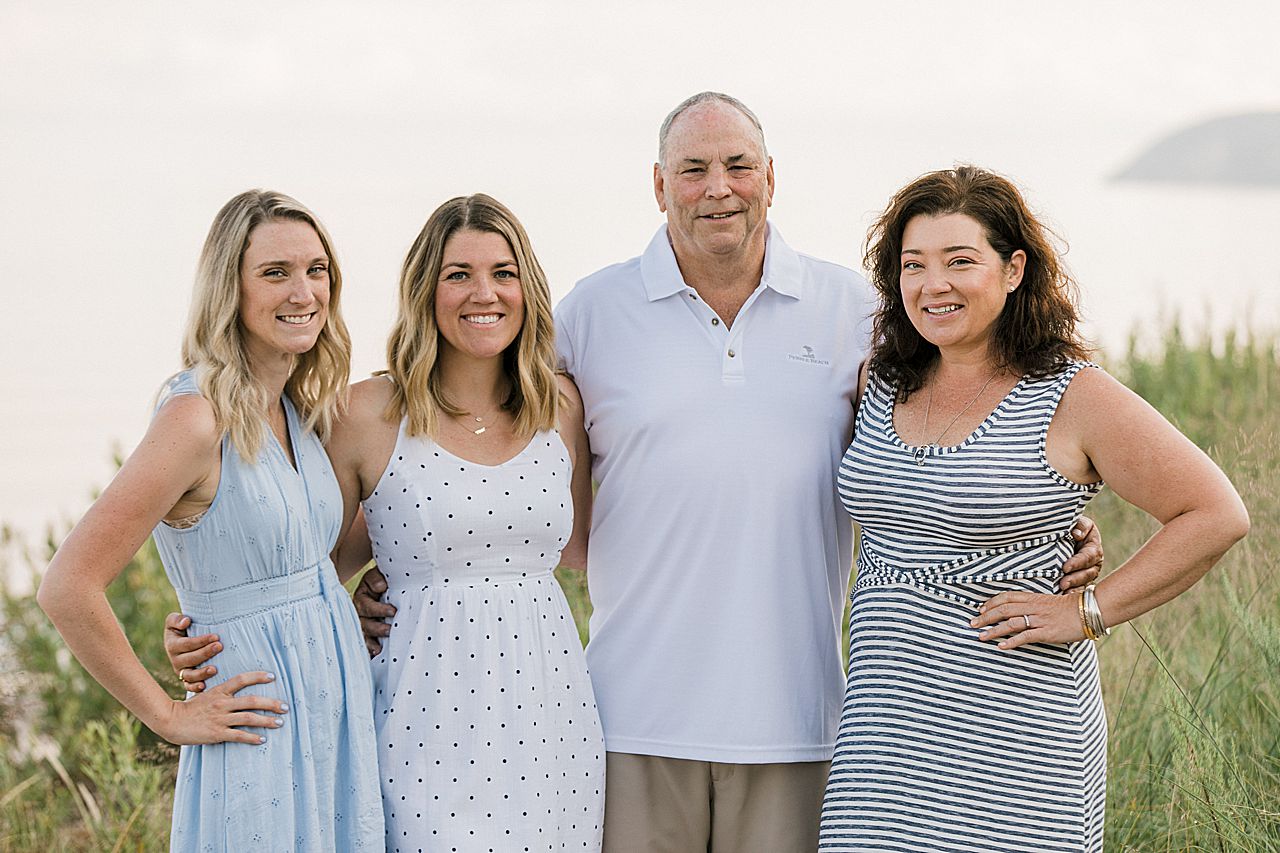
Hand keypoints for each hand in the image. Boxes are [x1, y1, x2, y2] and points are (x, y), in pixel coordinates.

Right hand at [154, 671, 287, 745]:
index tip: (273, 677)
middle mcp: (222, 703)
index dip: (258, 676)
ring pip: (249, 718)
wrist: (171, 720)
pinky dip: (252, 737)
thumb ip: (222, 693)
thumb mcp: (207, 694)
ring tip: (280, 723)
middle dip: (272, 703)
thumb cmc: (191, 708)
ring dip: (267, 721)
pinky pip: (238, 735)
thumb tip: (239, 691)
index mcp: (220, 691)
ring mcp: (220, 718)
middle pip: (252, 700)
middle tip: (286, 707)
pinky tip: (262, 739)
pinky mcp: (216, 733)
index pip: (242, 679)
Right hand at [164, 612, 220, 691]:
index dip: (201, 641)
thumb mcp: (175, 621)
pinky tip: (203, 686)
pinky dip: (194, 688)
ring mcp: (181, 671)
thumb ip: (176, 619)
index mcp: (172, 645)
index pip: (186, 644)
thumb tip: (186, 621)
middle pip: (190, 659)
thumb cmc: (183, 627)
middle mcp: (176, 660)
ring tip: (214, 669)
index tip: (216, 636)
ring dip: (201, 673)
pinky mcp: (187, 680)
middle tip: (219, 646)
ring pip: (189, 675)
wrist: (186, 638)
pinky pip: (188, 687)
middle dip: (205, 653)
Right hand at [352, 567, 393, 656]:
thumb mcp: (378, 575)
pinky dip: (369, 650)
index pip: (366, 606)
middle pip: (363, 624)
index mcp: (361, 598)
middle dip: (376, 628)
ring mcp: (363, 625)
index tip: (392, 612)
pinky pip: (366, 644)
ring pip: (363, 636)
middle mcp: (359, 613)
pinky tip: (375, 656)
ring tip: (379, 649)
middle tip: (389, 630)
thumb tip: (381, 586)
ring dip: (370, 643)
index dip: (378, 610)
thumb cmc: (383, 580)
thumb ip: (376, 579)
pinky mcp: (368, 635)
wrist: (387, 585)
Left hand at [971, 591, 1085, 648]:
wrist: (1088, 610)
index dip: (991, 603)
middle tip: (972, 624)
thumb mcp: (1048, 601)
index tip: (980, 609)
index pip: (1006, 597)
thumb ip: (1034, 604)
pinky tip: (1001, 647)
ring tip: (981, 636)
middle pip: (1003, 609)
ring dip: (994, 630)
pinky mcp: (1046, 632)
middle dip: (986, 617)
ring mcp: (1039, 619)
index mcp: (1033, 598)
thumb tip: (1020, 610)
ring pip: (1011, 623)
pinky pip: (1026, 636)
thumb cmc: (1070, 608)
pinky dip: (1012, 641)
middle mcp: (1033, 607)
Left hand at [1059, 517, 1102, 590]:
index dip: (1077, 562)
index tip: (1065, 567)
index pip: (1087, 557)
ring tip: (1063, 591)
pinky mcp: (1080, 581)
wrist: (1066, 536)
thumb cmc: (1073, 528)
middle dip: (1075, 579)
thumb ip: (1080, 526)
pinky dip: (1072, 594)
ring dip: (1074, 588)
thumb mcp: (1079, 523)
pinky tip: (1064, 597)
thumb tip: (1076, 534)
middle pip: (1087, 573)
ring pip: (1084, 583)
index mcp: (1093, 549)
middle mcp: (1094, 563)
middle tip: (1063, 583)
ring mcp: (1088, 574)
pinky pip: (1079, 590)